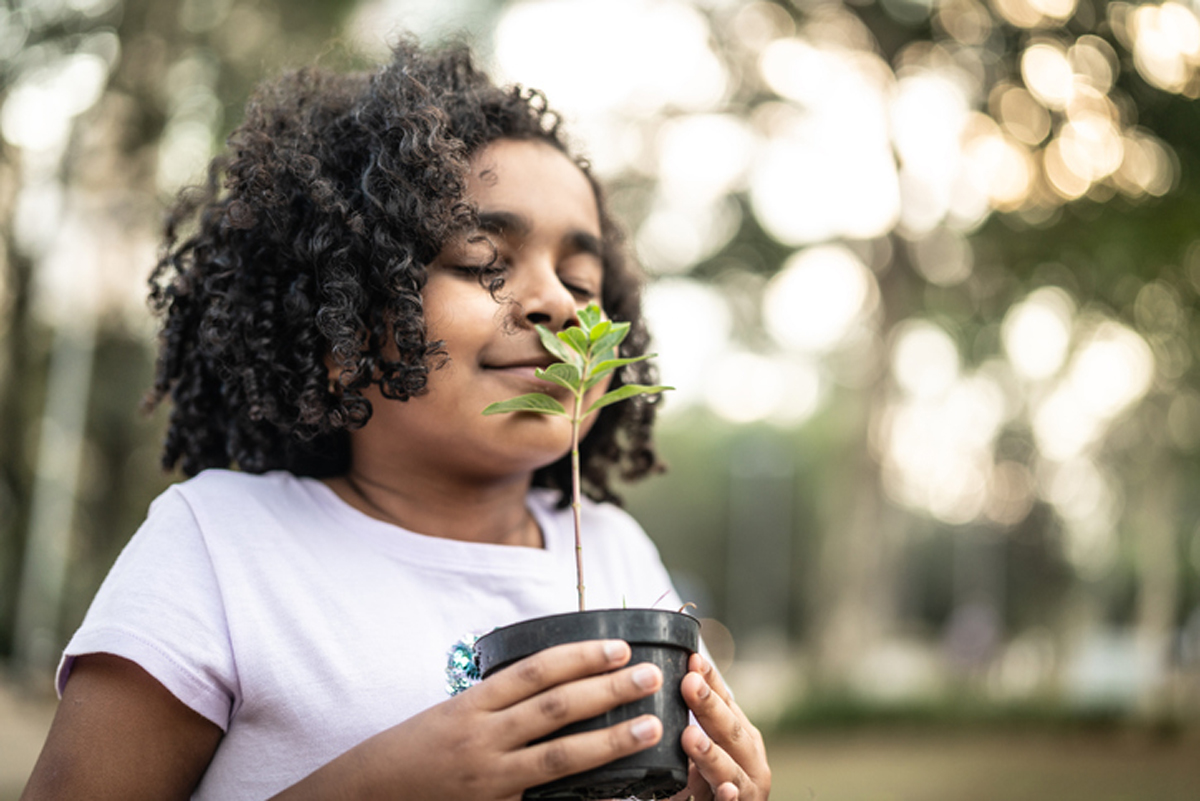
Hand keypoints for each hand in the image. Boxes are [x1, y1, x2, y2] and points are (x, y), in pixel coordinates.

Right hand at [272, 639, 663, 799]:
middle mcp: (481, 740)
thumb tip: (549, 681)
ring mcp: (489, 780)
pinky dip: (583, 796)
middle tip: (649, 675)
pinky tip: (617, 791)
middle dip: (606, 690)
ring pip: (560, 758)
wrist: (363, 797)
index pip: (534, 672)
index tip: (618, 646)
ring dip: (609, 740)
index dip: (579, 657)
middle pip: (555, 709)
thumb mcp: (447, 715)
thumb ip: (495, 703)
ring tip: (648, 725)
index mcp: (470, 706)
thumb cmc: (409, 752)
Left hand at [670, 653, 770, 800]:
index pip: (726, 702)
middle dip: (710, 707)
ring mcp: (747, 788)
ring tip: (690, 737)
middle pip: (730, 731)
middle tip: (689, 683)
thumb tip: (663, 677)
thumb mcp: (703, 748)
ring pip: (730, 770)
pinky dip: (729, 798)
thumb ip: (692, 721)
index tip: (693, 659)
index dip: (711, 681)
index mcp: (741, 735)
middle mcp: (750, 759)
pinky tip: (726, 789)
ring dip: (711, 754)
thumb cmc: (710, 780)